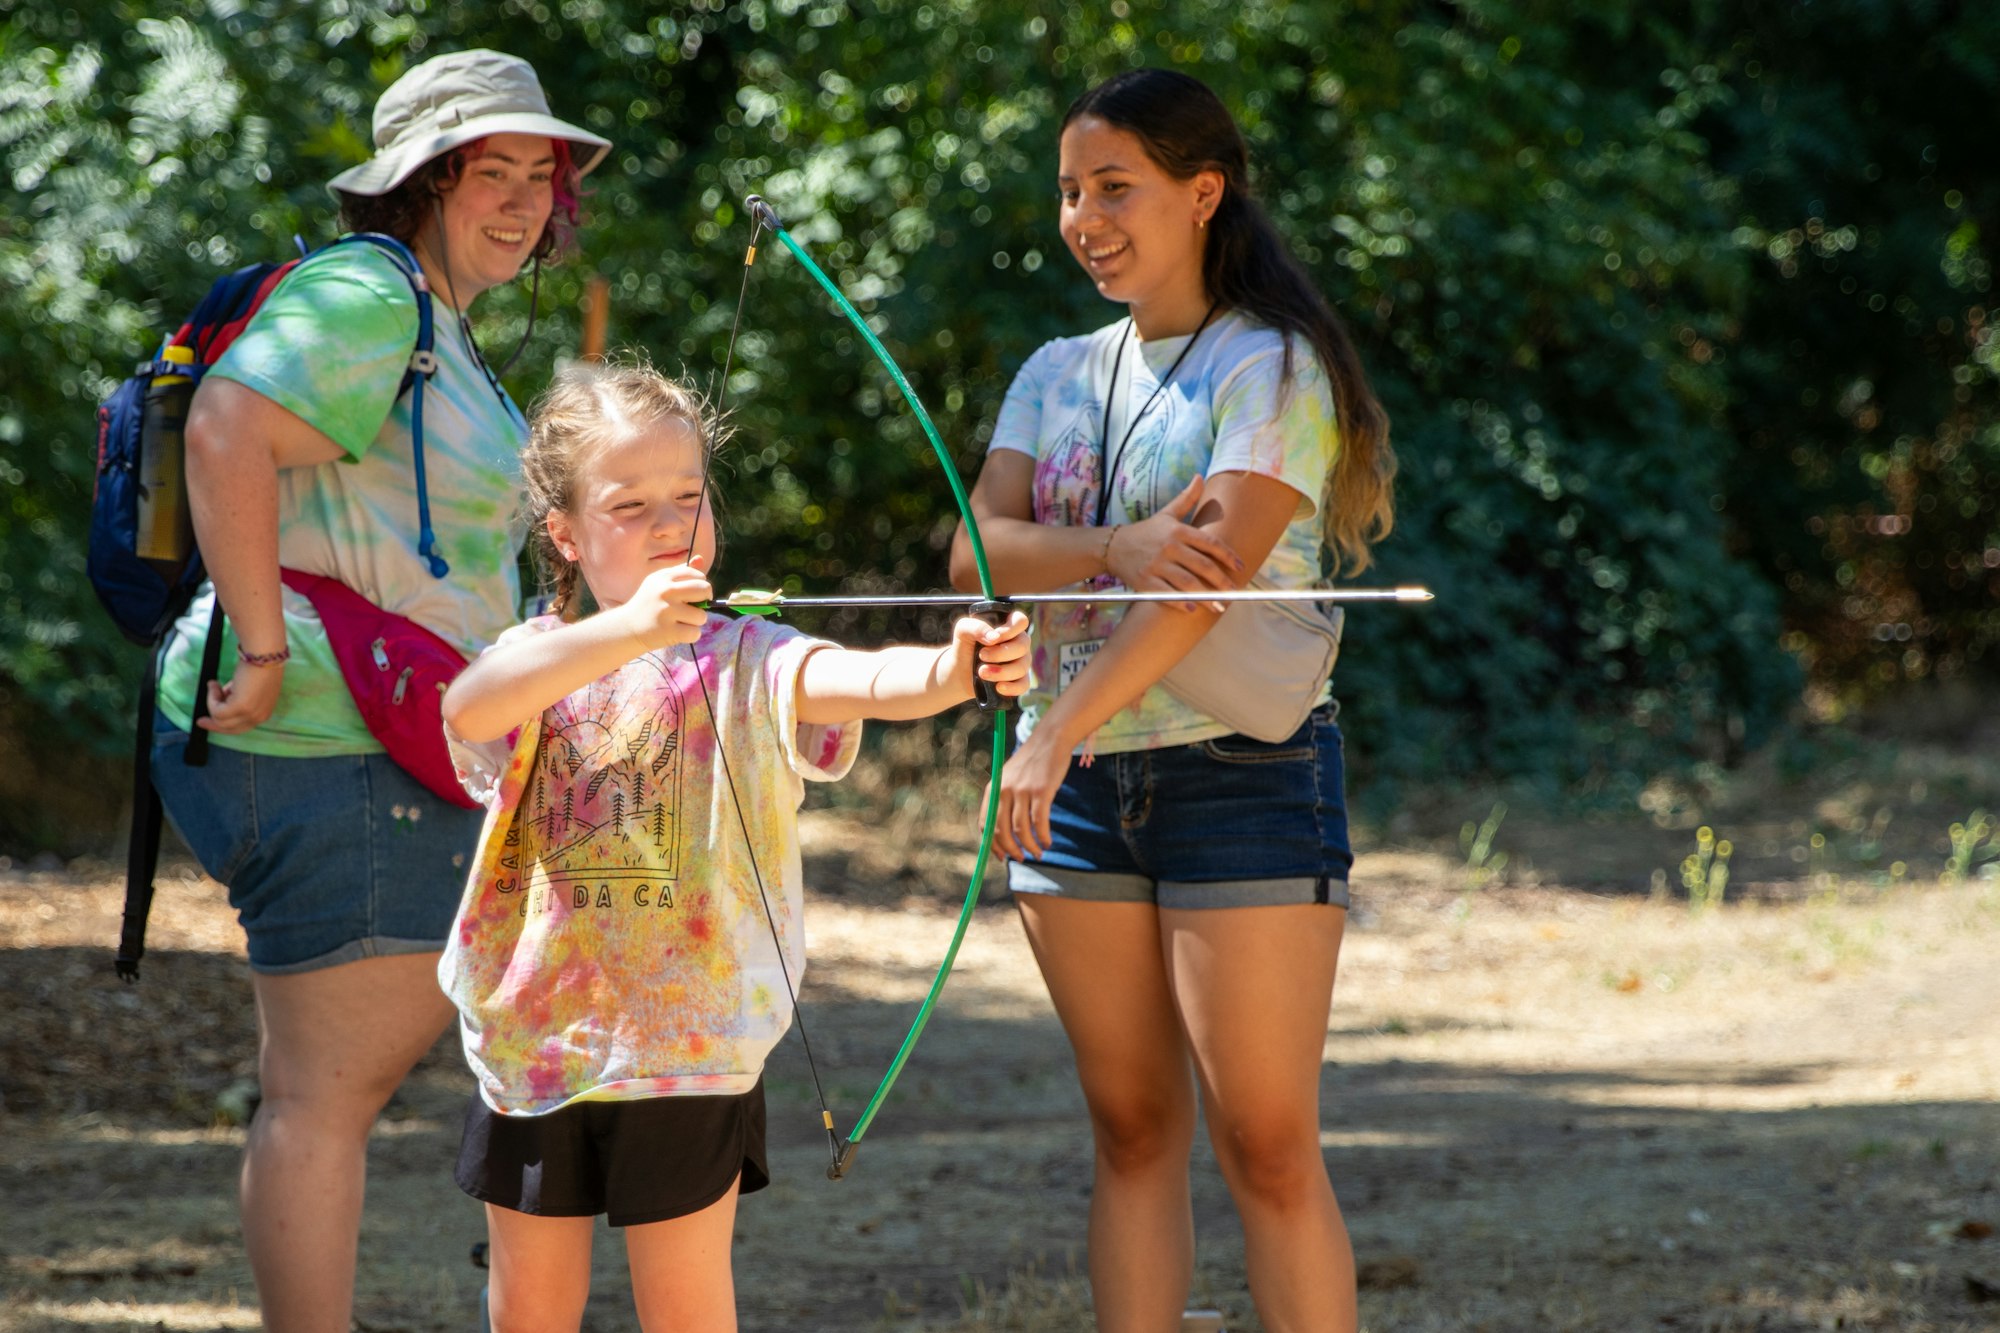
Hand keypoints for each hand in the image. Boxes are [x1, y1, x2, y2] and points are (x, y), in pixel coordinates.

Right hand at [199, 658, 284, 732]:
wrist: (263, 654)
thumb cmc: (258, 665)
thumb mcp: (249, 688)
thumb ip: (239, 697)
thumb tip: (225, 697)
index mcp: (264, 713)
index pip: (241, 728)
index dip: (225, 725)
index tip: (211, 720)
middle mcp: (259, 717)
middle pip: (230, 729)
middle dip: (213, 724)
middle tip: (200, 720)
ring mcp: (250, 714)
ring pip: (221, 720)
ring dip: (213, 702)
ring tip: (214, 685)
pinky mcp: (240, 708)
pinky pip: (216, 711)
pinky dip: (211, 698)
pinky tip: (214, 685)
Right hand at [616, 556, 712, 651]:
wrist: (626, 627)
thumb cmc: (648, 604)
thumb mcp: (660, 583)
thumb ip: (681, 573)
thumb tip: (700, 559)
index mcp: (664, 577)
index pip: (697, 575)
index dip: (701, 585)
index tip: (695, 593)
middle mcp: (665, 591)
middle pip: (704, 590)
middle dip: (705, 599)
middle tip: (696, 606)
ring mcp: (667, 611)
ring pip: (702, 615)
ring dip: (695, 621)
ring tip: (680, 621)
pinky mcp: (668, 631)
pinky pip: (695, 633)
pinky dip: (690, 635)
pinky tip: (677, 632)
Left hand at [944, 610, 1031, 699]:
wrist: (959, 670)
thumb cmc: (965, 645)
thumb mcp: (963, 630)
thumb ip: (976, 626)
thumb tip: (993, 638)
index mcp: (1009, 626)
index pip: (1021, 621)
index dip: (1010, 629)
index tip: (993, 638)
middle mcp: (1019, 643)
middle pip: (1022, 646)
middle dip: (1000, 653)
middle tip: (981, 655)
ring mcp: (1022, 662)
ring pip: (1021, 667)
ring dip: (1001, 672)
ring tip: (982, 672)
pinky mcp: (1019, 681)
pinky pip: (1023, 685)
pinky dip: (1012, 688)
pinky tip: (998, 687)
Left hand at [988, 726, 1072, 860]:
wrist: (1050, 740)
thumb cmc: (1031, 764)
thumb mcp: (1010, 779)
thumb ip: (1004, 801)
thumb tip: (1004, 835)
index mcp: (993, 789)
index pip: (986, 824)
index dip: (993, 845)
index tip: (1002, 857)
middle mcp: (1004, 790)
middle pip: (1001, 831)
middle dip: (1011, 850)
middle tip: (1021, 858)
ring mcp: (1022, 790)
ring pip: (1021, 830)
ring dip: (1029, 847)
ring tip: (1038, 854)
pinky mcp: (1041, 790)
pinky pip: (1040, 822)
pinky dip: (1043, 837)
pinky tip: (1047, 843)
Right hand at [1107, 475, 1245, 610]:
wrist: (1113, 546)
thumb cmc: (1146, 531)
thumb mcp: (1166, 513)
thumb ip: (1186, 498)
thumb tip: (1199, 476)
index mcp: (1178, 530)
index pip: (1209, 543)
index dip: (1227, 555)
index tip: (1240, 566)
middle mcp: (1169, 547)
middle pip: (1202, 565)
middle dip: (1221, 581)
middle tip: (1233, 592)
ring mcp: (1156, 565)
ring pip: (1187, 582)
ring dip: (1206, 597)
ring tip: (1219, 606)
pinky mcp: (1145, 581)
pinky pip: (1167, 594)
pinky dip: (1180, 603)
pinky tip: (1193, 609)